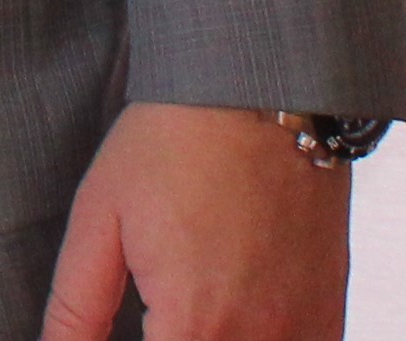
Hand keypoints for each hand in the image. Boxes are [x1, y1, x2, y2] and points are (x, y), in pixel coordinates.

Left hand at [42, 102, 347, 340]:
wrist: (264, 89)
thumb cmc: (175, 143)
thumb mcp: (101, 218)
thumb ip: (75, 307)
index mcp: (194, 326)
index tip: (123, 330)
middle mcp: (258, 340)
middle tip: (150, 318)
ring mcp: (302, 331)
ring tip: (179, 317)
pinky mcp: (329, 314)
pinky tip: (228, 322)